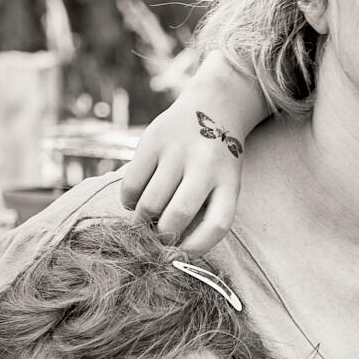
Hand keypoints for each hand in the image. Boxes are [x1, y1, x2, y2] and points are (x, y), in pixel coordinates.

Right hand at [120, 103, 242, 251]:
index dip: (198, 247)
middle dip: (163, 236)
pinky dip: (129, 201)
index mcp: (229, 181)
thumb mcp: (224, 182)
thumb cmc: (216, 161)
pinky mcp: (152, 140)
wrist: (213, 106)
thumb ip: (206, 211)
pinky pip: (132, 185)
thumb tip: (171, 248)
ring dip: (143, 221)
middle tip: (158, 238)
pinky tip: (136, 201)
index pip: (217, 224)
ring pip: (150, 203)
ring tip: (145, 221)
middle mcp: (205, 165)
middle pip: (178, 215)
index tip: (183, 252)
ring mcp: (177, 151)